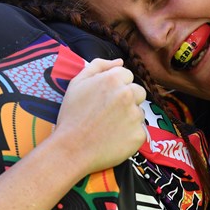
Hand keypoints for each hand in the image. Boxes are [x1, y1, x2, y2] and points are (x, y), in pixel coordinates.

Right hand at [55, 58, 147, 173]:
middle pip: (138, 91)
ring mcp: (135, 115)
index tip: (104, 99)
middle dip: (127, 99)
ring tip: (108, 127)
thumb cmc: (71, 116)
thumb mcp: (77, 83)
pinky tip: (114, 138)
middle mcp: (128, 94)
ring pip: (139, 111)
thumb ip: (99, 65)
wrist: (71, 149)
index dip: (115, 87)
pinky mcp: (139, 135)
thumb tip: (120, 61)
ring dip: (129, 117)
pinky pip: (139, 131)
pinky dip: (129, 135)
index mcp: (114, 79)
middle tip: (108, 113)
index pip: (127, 75)